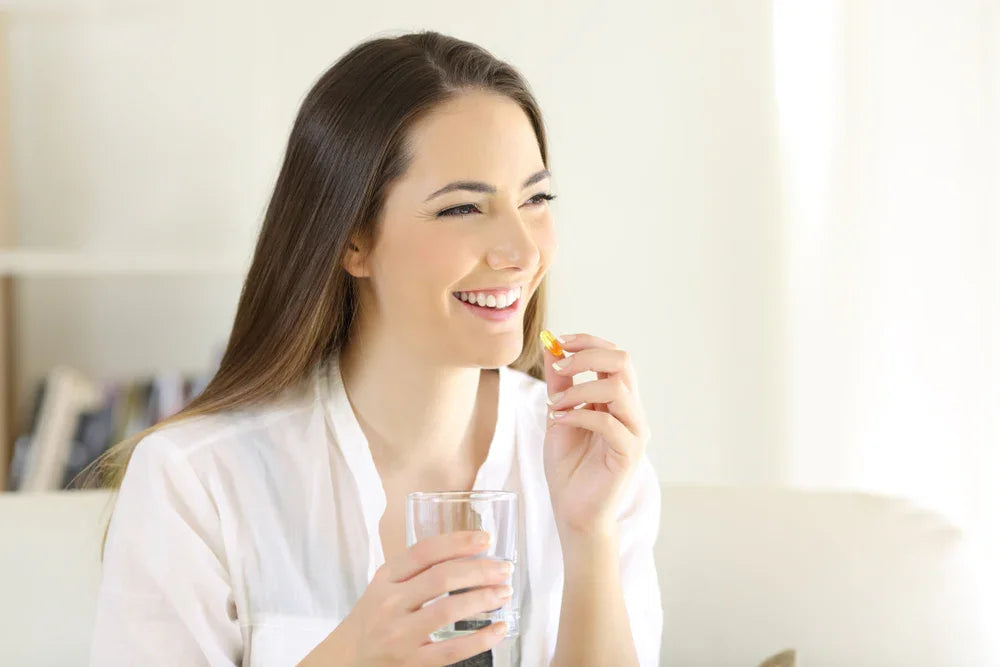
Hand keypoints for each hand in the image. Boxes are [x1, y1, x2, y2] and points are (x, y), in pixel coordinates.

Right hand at [301, 531, 512, 665]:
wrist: (346, 658)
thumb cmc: (374, 617)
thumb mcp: (384, 585)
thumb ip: (415, 570)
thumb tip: (467, 552)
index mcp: (386, 578)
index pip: (424, 552)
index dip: (458, 542)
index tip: (485, 539)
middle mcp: (390, 603)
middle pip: (441, 578)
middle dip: (479, 571)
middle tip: (504, 569)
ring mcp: (399, 634)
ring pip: (448, 611)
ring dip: (483, 599)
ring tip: (504, 593)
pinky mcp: (411, 662)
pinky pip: (451, 650)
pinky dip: (480, 639)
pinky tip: (498, 629)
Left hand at [542, 333, 650, 536]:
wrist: (573, 511)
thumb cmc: (568, 467)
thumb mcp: (559, 416)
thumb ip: (560, 385)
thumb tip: (552, 347)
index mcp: (617, 400)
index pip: (614, 356)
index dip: (589, 342)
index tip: (559, 341)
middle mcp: (631, 411)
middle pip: (623, 362)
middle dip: (587, 355)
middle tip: (559, 368)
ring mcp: (634, 432)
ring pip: (617, 389)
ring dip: (578, 389)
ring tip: (554, 406)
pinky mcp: (629, 453)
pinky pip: (608, 423)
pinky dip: (578, 415)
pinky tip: (558, 421)